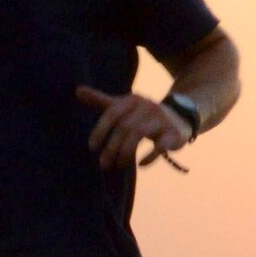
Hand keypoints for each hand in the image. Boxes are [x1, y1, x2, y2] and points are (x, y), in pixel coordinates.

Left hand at [75, 87, 190, 171]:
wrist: (178, 118)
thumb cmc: (143, 115)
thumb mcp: (122, 106)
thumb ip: (101, 101)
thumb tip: (77, 91)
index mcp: (132, 100)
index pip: (112, 113)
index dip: (100, 130)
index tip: (92, 148)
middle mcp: (147, 106)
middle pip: (124, 127)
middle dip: (111, 147)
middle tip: (104, 164)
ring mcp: (161, 119)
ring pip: (139, 134)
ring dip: (126, 152)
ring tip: (119, 165)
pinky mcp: (173, 134)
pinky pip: (161, 145)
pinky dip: (150, 157)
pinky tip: (141, 165)